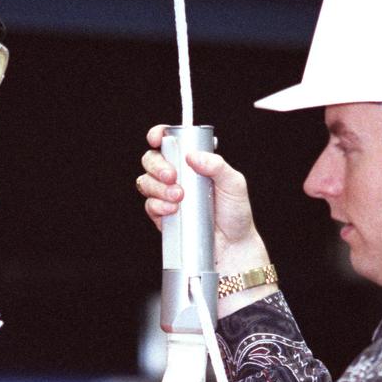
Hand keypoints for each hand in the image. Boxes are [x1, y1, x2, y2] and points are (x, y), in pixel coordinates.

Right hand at [136, 124, 271, 279]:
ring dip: (158, 187)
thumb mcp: (234, 183)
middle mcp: (178, 176)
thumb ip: (216, 165)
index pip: (170, 142)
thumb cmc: (235, 213)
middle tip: (172, 176)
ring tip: (179, 197)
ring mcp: (168, 196)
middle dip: (157, 165)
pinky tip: (173, 210)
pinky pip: (149, 206)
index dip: (159, 135)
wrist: (232, 246)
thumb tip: (193, 156)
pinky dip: (157, 205)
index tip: (157, 138)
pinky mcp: (163, 215)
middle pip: (151, 160)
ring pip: (146, 182)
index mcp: (193, 162)